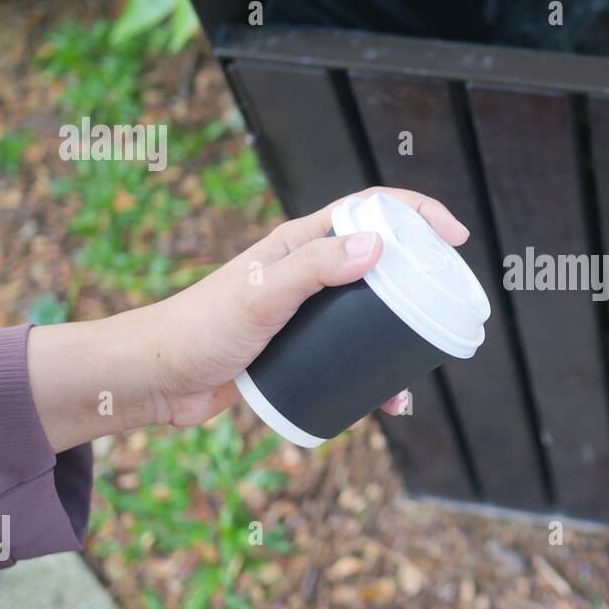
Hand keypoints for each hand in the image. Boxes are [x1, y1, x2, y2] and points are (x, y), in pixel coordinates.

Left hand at [27, 187, 469, 451]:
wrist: (153, 378)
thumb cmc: (198, 328)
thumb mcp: (261, 296)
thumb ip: (314, 269)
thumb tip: (378, 246)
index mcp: (300, 242)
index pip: (371, 209)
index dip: (419, 214)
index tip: (455, 238)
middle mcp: (306, 271)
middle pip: (379, 259)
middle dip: (420, 276)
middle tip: (448, 303)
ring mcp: (303, 311)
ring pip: (369, 312)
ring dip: (401, 332)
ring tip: (422, 362)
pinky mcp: (297, 349)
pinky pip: (348, 353)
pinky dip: (373, 373)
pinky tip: (387, 399)